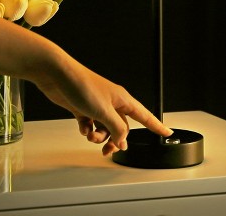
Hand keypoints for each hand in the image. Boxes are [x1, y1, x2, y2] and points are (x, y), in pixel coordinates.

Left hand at [34, 54, 172, 154]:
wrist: (58, 75)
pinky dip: (87, 129)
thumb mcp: (103, 111)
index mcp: (122, 100)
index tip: (167, 132)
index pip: (144, 115)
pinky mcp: (83, 107)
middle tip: (108, 150)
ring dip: (98, 136)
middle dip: (115, 139)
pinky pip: (90, 124)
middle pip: (121, 127)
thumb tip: (123, 141)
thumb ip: (116, 128)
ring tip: (90, 135)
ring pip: (104, 127)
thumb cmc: (83, 86)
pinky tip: (83, 127)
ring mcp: (97, 105)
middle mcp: (112, 103)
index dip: (156, 125)